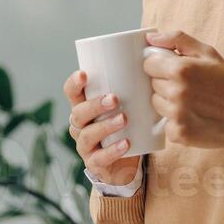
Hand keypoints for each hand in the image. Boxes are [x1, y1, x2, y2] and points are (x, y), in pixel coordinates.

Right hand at [63, 69, 141, 186]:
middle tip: (115, 99)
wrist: (128, 163)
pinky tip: (126, 143)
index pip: (72, 93)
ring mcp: (86, 146)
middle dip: (95, 105)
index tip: (83, 74)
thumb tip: (152, 60)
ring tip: (123, 119)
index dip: (74, 84)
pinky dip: (113, 150)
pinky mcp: (95, 163)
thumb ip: (132, 89)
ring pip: (88, 135)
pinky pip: (100, 157)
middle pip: (79, 113)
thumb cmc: (127, 128)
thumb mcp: (125, 107)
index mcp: (85, 108)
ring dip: (105, 126)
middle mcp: (81, 126)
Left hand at [143, 30, 223, 149]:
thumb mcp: (208, 53)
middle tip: (188, 86)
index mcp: (180, 69)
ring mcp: (176, 115)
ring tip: (191, 102)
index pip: (149, 64)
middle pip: (152, 84)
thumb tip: (151, 38)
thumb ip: (178, 40)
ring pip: (156, 104)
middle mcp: (175, 92)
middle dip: (165, 83)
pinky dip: (175, 121)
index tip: (173, 70)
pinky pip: (165, 123)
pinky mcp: (178, 133)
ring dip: (168, 102)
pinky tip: (192, 117)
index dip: (160, 65)